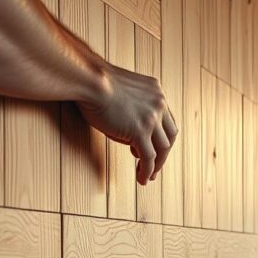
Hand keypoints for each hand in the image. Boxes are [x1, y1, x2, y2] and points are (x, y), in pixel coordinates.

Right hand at [76, 63, 177, 185]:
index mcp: (156, 91)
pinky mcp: (140, 131)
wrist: (88, 79)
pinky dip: (147, 170)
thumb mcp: (120, 92)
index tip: (153, 147)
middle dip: (164, 153)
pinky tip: (142, 178)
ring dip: (156, 165)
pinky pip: (149, 157)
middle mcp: (159, 103)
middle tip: (155, 165)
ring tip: (148, 176)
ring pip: (162, 149)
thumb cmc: (93, 82)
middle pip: (169, 135)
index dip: (160, 135)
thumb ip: (131, 109)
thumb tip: (130, 135)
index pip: (166, 119)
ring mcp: (152, 118)